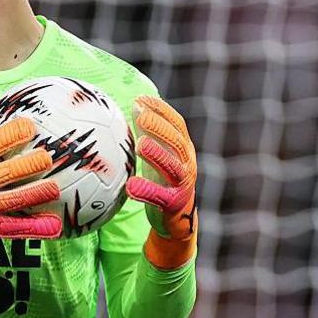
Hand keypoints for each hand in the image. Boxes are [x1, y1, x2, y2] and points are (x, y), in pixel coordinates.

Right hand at [0, 109, 61, 267]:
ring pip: (11, 200)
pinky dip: (34, 227)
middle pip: (3, 173)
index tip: (28, 125)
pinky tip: (54, 225)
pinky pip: (13, 227)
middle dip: (26, 165)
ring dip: (34, 194)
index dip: (8, 135)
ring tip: (55, 188)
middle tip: (47, 157)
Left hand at [126, 96, 197, 268]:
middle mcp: (187, 164)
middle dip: (160, 127)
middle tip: (140, 116)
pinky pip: (160, 197)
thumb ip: (147, 133)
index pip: (177, 124)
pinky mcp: (174, 204)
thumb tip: (131, 105)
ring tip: (140, 145)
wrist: (177, 218)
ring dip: (158, 155)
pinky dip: (147, 190)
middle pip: (176, 142)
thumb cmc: (162, 179)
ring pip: (173, 168)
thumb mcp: (157, 154)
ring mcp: (183, 184)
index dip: (162, 110)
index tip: (143, 99)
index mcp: (183, 148)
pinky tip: (130, 185)